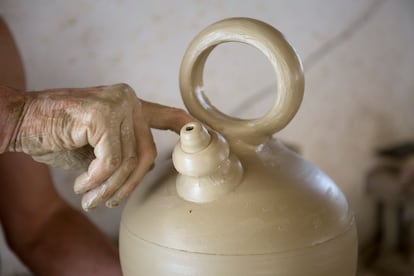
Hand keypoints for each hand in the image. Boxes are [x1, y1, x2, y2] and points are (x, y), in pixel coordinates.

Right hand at [5, 83, 191, 209]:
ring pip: (128, 161)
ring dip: (108, 188)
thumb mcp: (96, 146)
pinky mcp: (102, 114)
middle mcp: (128, 100)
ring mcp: (117, 104)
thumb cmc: (56, 135)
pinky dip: (96, 179)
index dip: (182, 125)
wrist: (20, 121)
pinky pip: (111, 161)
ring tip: (89, 197)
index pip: (163, 115)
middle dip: (129, 185)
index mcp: (129, 104)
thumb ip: (121, 151)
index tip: (198, 132)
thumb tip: (143, 171)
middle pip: (147, 154)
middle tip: (107, 201)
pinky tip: (81, 184)